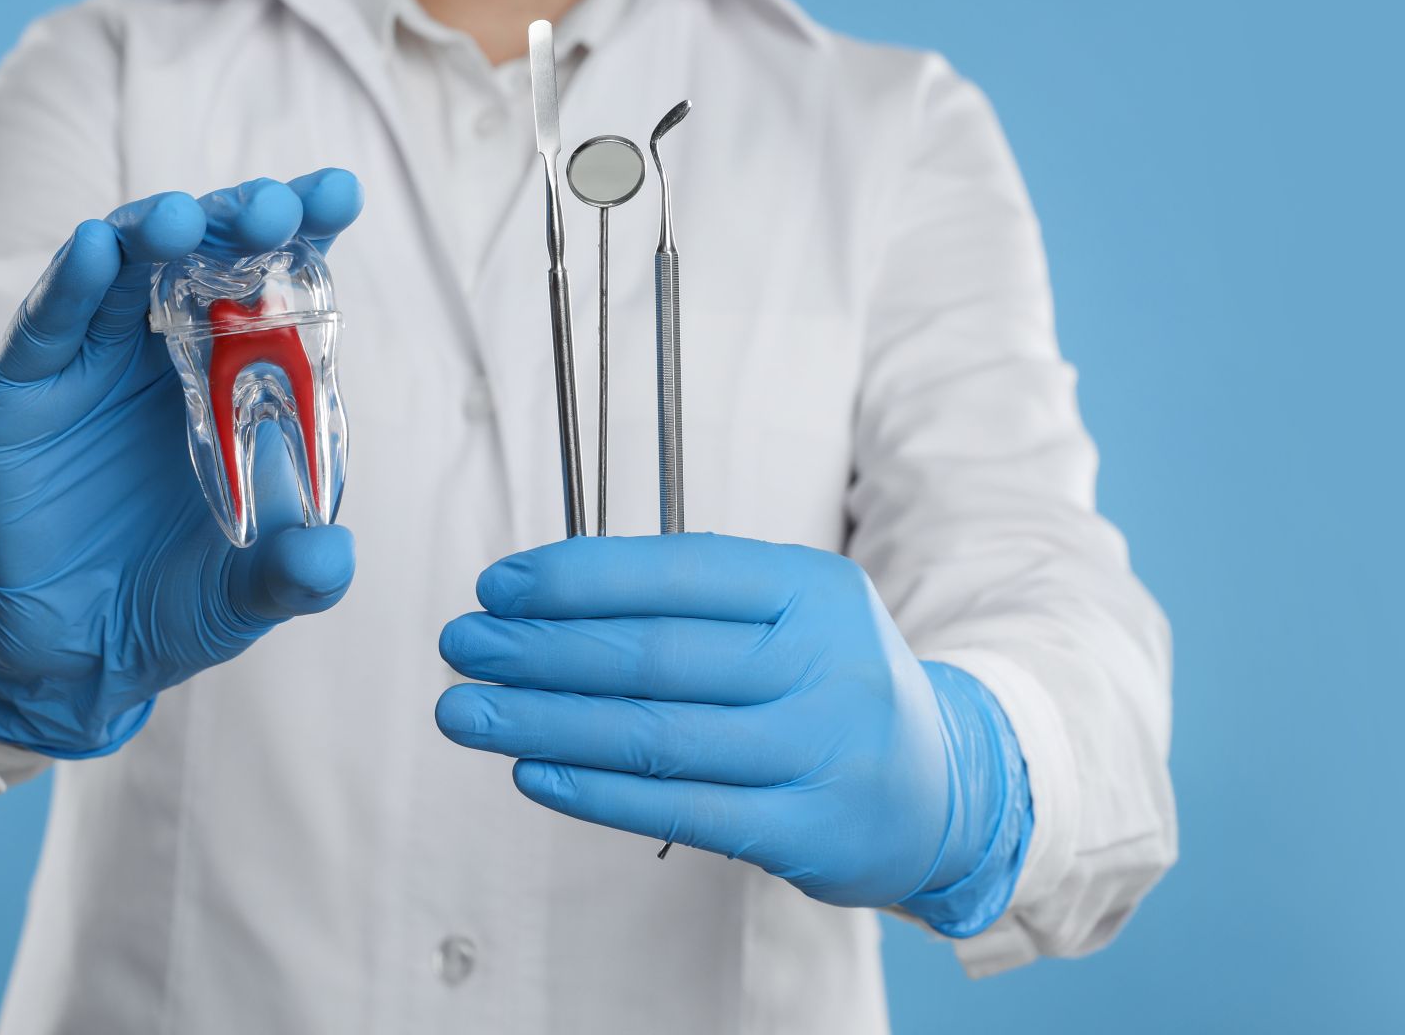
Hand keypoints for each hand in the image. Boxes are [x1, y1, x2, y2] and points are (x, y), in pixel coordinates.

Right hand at [0, 170, 364, 757]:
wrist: (80, 648)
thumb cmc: (182, 598)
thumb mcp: (249, 597)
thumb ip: (294, 575)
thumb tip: (332, 558)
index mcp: (244, 372)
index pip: (279, 281)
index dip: (305, 231)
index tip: (338, 193)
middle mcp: (174, 347)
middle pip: (207, 255)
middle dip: (240, 220)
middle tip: (274, 207)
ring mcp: (97, 359)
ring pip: (126, 269)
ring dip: (153, 233)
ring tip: (182, 218)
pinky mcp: (28, 386)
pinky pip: (50, 322)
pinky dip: (71, 283)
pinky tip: (91, 249)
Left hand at [436, 534, 1029, 928]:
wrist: (942, 787)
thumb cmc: (828, 684)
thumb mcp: (789, 612)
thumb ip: (688, 600)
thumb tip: (538, 599)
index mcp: (814, 588)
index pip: (677, 573)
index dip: (576, 578)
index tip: (497, 587)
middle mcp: (824, 663)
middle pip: (655, 654)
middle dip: (540, 649)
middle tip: (462, 646)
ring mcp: (819, 751)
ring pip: (654, 734)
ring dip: (542, 721)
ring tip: (466, 712)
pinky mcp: (804, 832)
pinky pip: (677, 809)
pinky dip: (593, 791)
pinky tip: (531, 771)